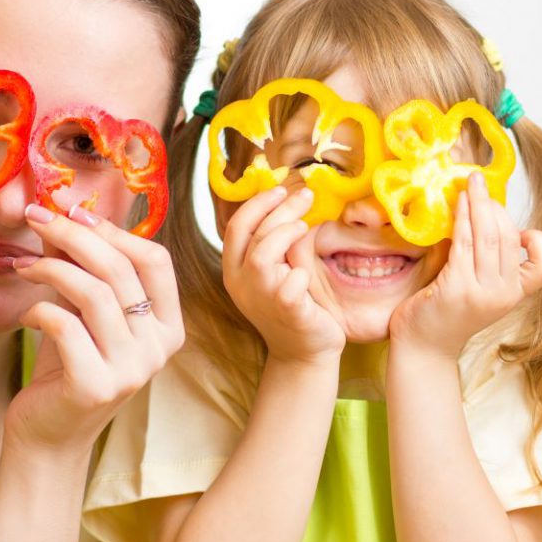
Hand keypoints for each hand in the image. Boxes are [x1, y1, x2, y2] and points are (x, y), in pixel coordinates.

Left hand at [6, 204, 184, 453]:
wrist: (47, 435)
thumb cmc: (66, 367)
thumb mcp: (78, 309)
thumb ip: (77, 264)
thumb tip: (59, 211)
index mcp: (167, 326)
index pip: (156, 260)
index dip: (113, 229)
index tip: (72, 211)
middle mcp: (158, 349)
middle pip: (121, 270)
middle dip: (73, 234)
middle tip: (35, 216)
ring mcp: (131, 370)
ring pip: (95, 293)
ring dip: (50, 268)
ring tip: (22, 266)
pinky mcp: (95, 387)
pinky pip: (65, 326)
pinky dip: (38, 310)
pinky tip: (27, 315)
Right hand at [221, 185, 343, 365]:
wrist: (304, 352)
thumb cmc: (293, 307)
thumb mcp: (276, 271)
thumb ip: (274, 244)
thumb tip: (290, 202)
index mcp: (234, 271)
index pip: (237, 227)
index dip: (259, 203)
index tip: (282, 189)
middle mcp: (241, 284)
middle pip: (253, 233)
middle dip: (281, 208)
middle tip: (306, 196)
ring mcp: (261, 298)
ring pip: (264, 254)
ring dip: (286, 233)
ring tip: (304, 227)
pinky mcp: (285, 311)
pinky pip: (291, 282)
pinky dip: (302, 272)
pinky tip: (307, 274)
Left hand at [389, 172, 541, 357]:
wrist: (422, 349)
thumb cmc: (445, 313)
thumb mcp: (479, 289)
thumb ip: (487, 260)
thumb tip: (485, 213)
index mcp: (514, 295)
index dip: (539, 242)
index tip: (519, 229)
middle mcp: (504, 295)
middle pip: (512, 238)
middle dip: (496, 205)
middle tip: (479, 182)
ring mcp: (482, 293)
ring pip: (490, 236)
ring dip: (479, 204)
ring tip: (469, 184)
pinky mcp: (457, 288)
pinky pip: (464, 243)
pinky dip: (462, 218)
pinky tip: (457, 203)